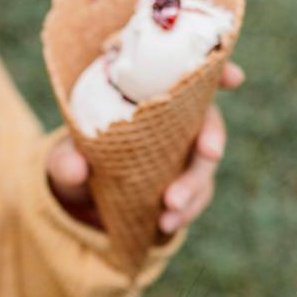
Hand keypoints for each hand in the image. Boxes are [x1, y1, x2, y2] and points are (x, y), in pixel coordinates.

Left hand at [46, 61, 245, 234]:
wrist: (82, 196)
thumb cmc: (76, 158)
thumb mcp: (63, 157)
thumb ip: (66, 160)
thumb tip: (77, 168)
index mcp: (148, 96)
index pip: (187, 75)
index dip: (216, 71)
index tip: (234, 78)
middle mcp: (174, 121)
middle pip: (207, 120)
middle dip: (213, 136)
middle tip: (210, 152)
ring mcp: (183, 154)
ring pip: (205, 163)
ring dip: (195, 185)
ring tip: (170, 208)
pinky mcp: (185, 185)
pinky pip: (196, 196)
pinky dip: (185, 211)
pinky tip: (166, 226)